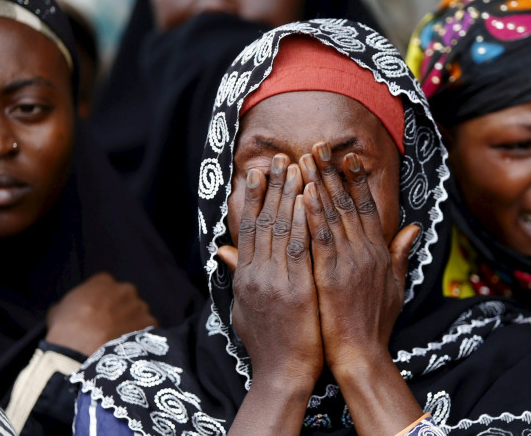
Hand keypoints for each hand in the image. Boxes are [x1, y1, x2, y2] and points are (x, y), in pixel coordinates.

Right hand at [45, 272, 157, 355]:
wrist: (79, 353)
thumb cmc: (65, 331)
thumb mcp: (58, 311)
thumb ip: (71, 304)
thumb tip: (69, 309)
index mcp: (103, 282)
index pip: (106, 285)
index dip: (101, 299)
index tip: (97, 312)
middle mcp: (125, 290)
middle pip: (125, 297)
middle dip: (120, 309)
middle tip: (108, 327)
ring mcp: (139, 306)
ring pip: (138, 313)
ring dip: (131, 323)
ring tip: (117, 340)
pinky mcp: (149, 324)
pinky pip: (146, 328)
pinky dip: (139, 336)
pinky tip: (127, 347)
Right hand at [220, 155, 321, 385]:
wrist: (282, 374)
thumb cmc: (267, 343)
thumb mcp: (242, 307)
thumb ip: (236, 275)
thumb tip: (222, 251)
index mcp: (246, 276)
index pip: (249, 228)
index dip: (254, 198)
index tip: (259, 172)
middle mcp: (256, 273)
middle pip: (263, 221)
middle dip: (272, 187)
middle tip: (280, 157)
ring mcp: (274, 280)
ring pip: (280, 228)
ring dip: (288, 195)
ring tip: (295, 167)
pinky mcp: (294, 289)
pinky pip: (299, 248)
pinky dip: (302, 221)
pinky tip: (308, 199)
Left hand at [299, 143, 418, 372]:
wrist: (363, 355)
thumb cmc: (375, 324)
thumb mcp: (395, 285)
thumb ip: (401, 254)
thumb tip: (413, 228)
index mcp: (378, 252)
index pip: (367, 207)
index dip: (357, 180)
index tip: (347, 157)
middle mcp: (366, 251)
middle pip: (348, 203)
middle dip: (332, 172)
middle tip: (319, 145)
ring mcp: (349, 261)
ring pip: (333, 214)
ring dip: (318, 183)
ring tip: (305, 158)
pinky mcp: (331, 274)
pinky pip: (320, 238)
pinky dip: (312, 214)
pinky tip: (302, 194)